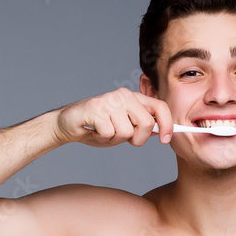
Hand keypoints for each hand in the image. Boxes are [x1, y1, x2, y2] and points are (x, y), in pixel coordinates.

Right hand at [54, 88, 172, 147]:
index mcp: (133, 98)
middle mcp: (123, 95)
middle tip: (121, 138)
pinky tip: (94, 131)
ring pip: (127, 132)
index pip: (160, 107)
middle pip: (147, 124)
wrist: (67, 124)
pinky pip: (109, 133)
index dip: (167, 125)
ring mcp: (109, 100)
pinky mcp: (96, 108)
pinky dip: (102, 139)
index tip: (166, 140)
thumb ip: (142, 127)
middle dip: (137, 139)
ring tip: (103, 132)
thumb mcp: (124, 128)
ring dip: (114, 140)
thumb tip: (163, 132)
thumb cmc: (97, 127)